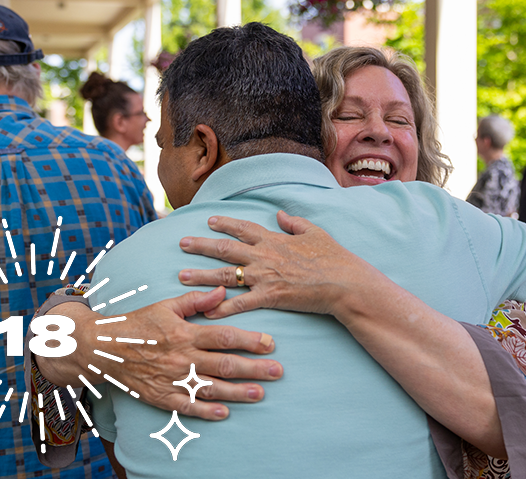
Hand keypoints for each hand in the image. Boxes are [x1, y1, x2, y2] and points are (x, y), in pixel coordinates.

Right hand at [38, 288, 282, 420]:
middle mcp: (182, 357)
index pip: (224, 336)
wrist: (103, 348)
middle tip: (277, 371)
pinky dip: (205, 411)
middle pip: (224, 364)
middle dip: (253, 368)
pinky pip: (186, 407)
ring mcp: (172, 379)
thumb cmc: (138, 324)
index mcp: (185, 332)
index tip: (271, 343)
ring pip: (211, 387)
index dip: (249, 339)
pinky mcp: (161, 396)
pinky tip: (225, 413)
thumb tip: (224, 290)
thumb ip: (197, 300)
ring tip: (259, 393)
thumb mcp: (166, 306)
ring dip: (237, 392)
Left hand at [177, 210, 384, 318]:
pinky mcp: (270, 296)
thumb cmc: (334, 257)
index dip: (225, 223)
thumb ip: (294, 222)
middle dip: (201, 246)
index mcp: (274, 239)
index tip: (209, 220)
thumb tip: (280, 213)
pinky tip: (207, 311)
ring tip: (182, 276)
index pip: (243, 228)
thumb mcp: (314, 232)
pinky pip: (241, 303)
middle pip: (226, 249)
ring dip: (202, 276)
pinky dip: (222, 307)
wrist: (344, 282)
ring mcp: (265, 276)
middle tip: (181, 244)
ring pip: (226, 275)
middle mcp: (264, 255)